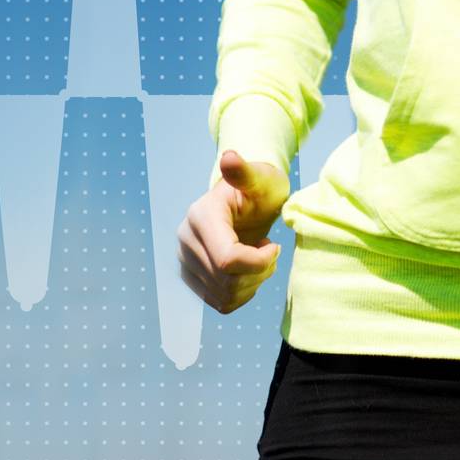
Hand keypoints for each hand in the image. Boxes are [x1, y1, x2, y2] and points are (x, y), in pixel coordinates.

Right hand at [177, 150, 291, 314]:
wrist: (248, 201)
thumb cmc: (260, 187)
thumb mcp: (260, 178)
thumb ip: (245, 171)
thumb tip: (228, 157)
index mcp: (200, 216)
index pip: (228, 259)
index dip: (259, 261)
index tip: (274, 244)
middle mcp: (186, 240)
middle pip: (227, 280)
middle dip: (258, 271)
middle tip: (270, 250)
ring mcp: (185, 261)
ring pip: (224, 295)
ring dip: (252, 283)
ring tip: (260, 258)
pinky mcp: (192, 278)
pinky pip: (221, 302)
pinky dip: (242, 293)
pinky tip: (249, 271)